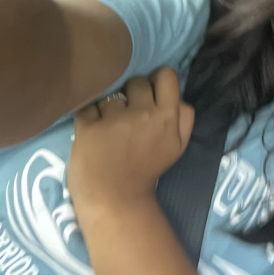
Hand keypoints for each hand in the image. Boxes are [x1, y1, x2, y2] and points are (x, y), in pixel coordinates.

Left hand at [68, 68, 194, 214]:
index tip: (151, 93)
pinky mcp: (88, 127)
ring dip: (109, 107)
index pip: (166, 75)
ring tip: (109, 127)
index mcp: (167, 116)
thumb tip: (179, 96)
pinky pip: (88, 106)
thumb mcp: (178, 147)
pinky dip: (89, 116)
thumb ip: (185, 118)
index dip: (157, 80)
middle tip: (129, 114)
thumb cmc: (147, 171)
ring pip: (111, 94)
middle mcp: (142, 112)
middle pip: (137, 82)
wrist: (116, 199)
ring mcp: (114, 119)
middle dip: (132, 94)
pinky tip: (94, 131)